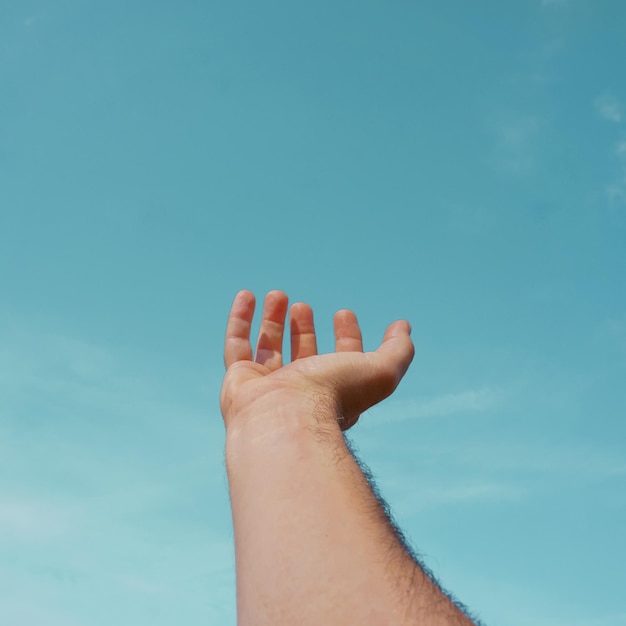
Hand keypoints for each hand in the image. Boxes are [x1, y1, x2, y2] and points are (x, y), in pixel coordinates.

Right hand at [220, 290, 413, 432]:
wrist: (285, 418)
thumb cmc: (334, 395)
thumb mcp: (381, 371)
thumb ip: (398, 350)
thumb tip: (404, 327)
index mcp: (333, 391)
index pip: (341, 361)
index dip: (347, 337)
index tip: (345, 314)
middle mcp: (299, 391)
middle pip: (302, 355)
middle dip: (305, 329)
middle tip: (304, 307)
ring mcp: (268, 386)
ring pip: (269, 347)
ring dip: (273, 319)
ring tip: (278, 295)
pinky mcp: (239, 380)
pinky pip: (236, 344)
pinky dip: (240, 319)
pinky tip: (247, 296)